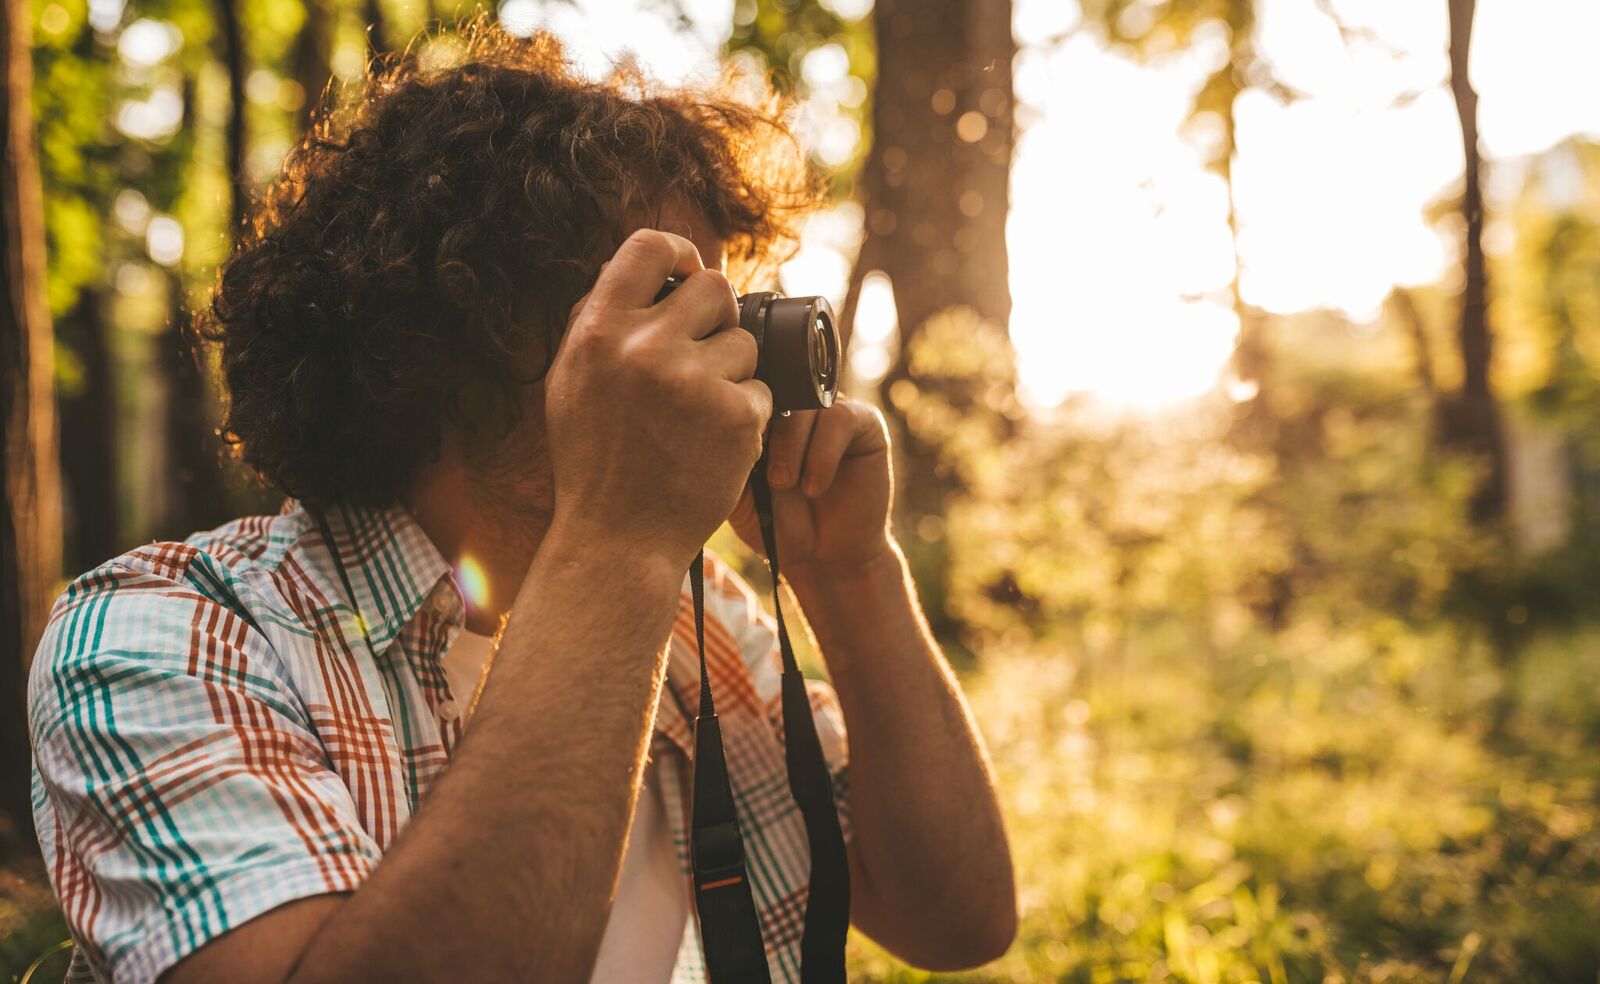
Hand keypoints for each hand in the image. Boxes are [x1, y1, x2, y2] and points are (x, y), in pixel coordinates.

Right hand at [544, 229, 772, 574]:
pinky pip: (760, 391)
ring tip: (695, 418)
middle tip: (703, 354)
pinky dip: (744, 417)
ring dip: (731, 373)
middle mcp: (645, 348)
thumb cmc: (593, 460)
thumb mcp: (571, 380)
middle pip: (715, 288)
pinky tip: (711, 447)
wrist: (617, 541)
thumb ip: (601, 320)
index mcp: (598, 331)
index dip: (679, 252)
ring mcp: (695, 382)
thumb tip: (641, 265)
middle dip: (717, 317)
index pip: (648, 246)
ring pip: (744, 344)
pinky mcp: (737, 416)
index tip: (689, 270)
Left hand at [729, 395, 894, 581]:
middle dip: (764, 428)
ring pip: (807, 401)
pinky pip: (839, 419)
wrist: (822, 557)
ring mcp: (830, 410)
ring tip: (784, 484)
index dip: (738, 411)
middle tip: (761, 475)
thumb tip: (714, 417)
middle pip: (776, 385)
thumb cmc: (775, 524)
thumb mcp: (736, 489)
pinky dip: (822, 455)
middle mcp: (797, 403)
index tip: (733, 450)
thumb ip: (725, 451)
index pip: (747, 385)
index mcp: (763, 411)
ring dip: (791, 446)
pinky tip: (813, 487)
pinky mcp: (864, 423)